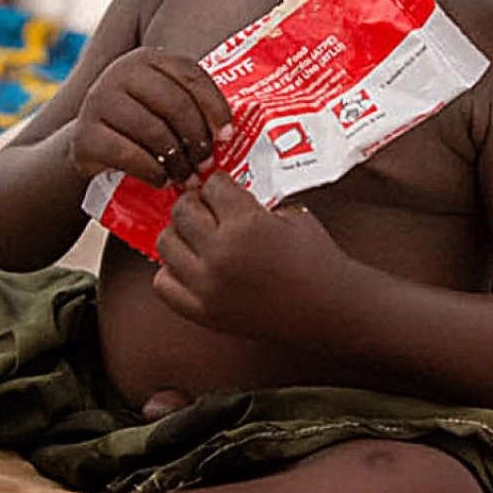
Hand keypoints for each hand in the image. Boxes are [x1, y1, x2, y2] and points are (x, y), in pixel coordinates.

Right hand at [71, 47, 231, 187]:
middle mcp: (120, 72)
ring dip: (177, 160)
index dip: (215, 107)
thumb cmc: (145, 125)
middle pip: (175, 104)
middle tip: (207, 163)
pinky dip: (151, 170)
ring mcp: (98, 101)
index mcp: (148, 59)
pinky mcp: (84, 135)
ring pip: (153, 130)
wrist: (94, 147)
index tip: (227, 136)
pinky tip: (162, 180)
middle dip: (197, 138)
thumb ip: (195, 106)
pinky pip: (127, 154)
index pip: (191, 76)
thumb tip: (228, 133)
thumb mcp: (168, 106)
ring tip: (188, 176)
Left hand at [153, 175, 348, 340]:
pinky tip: (190, 263)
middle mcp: (220, 254)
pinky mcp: (203, 311)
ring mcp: (208, 285)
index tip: (222, 184)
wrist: (328, 307)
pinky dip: (172, 269)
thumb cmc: (317, 260)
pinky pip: (164, 283)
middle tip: (204, 202)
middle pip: (182, 211)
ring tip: (195, 231)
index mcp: (246, 225)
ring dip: (179, 231)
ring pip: (166, 244)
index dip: (218, 181)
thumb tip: (229, 197)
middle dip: (194, 201)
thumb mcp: (293, 215)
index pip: (212, 187)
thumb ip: (255, 205)